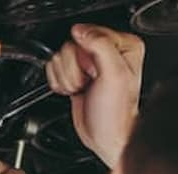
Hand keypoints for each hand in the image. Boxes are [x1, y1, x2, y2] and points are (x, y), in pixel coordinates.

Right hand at [46, 24, 144, 167]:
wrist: (106, 137)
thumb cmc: (116, 114)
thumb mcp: (114, 74)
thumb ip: (100, 45)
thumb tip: (81, 32)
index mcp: (123, 46)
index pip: (89, 33)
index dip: (87, 55)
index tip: (95, 72)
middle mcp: (107, 51)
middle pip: (71, 45)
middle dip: (74, 69)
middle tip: (88, 82)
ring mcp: (89, 64)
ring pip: (60, 57)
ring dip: (66, 77)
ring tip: (82, 89)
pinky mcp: (74, 74)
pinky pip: (54, 68)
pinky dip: (60, 82)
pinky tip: (74, 91)